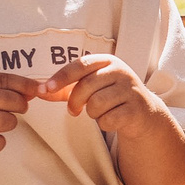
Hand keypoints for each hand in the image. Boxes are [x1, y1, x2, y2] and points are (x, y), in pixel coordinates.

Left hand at [41, 53, 169, 135]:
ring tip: (99, 112)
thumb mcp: (93, 86)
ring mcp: (130, 90)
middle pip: (86, 86)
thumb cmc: (112, 96)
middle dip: (75, 101)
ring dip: (92, 114)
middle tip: (74, 110)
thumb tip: (40, 91)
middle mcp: (121, 72)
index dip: (61, 77)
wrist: (143, 112)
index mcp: (107, 61)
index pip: (80, 65)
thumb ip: (67, 88)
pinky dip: (105, 124)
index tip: (45, 89)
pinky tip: (111, 120)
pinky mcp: (136, 109)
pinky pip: (108, 119)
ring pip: (96, 104)